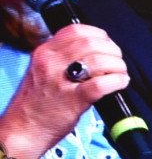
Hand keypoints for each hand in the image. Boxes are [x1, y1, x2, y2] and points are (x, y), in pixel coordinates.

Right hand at [0, 25, 129, 158]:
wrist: (24, 129)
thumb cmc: (36, 104)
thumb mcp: (43, 71)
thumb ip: (63, 59)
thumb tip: (93, 54)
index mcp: (44, 52)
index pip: (75, 30)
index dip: (99, 35)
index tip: (108, 44)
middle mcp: (51, 62)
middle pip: (91, 43)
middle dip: (112, 50)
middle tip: (118, 61)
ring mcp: (61, 80)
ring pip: (99, 60)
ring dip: (117, 66)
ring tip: (121, 74)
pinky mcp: (73, 100)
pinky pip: (101, 84)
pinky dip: (117, 81)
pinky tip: (120, 83)